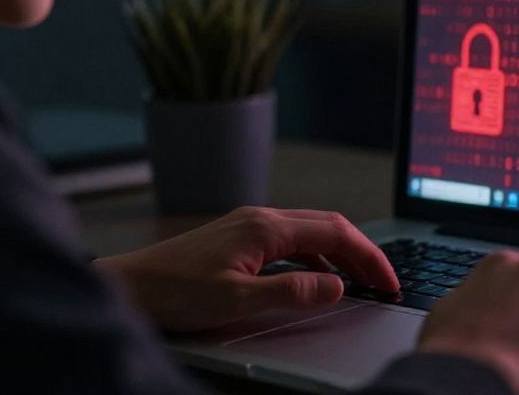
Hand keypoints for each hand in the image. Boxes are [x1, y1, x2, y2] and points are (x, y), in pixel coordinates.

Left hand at [95, 206, 398, 331]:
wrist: (129, 286)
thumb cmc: (174, 292)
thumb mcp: (237, 300)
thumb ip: (291, 292)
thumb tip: (337, 287)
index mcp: (265, 227)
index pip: (335, 233)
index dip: (368, 257)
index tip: (388, 281)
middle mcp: (261, 218)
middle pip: (328, 226)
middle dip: (363, 252)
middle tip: (385, 281)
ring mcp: (249, 225)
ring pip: (311, 232)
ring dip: (341, 255)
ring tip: (360, 282)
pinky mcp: (239, 238)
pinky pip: (292, 241)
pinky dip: (316, 259)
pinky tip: (317, 280)